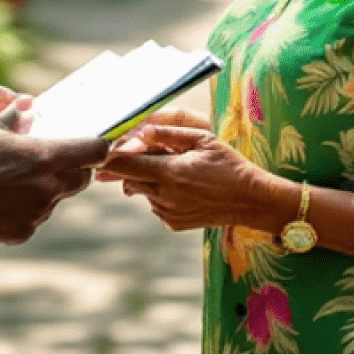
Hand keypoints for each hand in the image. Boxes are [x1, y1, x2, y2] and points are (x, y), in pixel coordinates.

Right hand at [0, 101, 109, 243]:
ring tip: (17, 179)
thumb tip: (26, 104)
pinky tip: (3, 199)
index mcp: (45, 157)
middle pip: (81, 178)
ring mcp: (37, 213)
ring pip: (56, 198)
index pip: (94, 151)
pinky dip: (27, 208)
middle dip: (76, 169)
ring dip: (47, 188)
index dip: (100, 146)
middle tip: (57, 160)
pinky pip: (35, 217)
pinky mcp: (24, 231)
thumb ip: (15, 115)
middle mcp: (48, 187)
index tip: (101, 144)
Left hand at [99, 124, 260, 231]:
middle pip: (128, 179)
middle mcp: (165, 195)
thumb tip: (142, 130)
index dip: (109, 157)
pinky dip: (159, 194)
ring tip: (174, 171)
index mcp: (170, 172)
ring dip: (147, 180)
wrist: (250, 200)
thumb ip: (170, 134)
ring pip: (141, 192)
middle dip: (131, 167)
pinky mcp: (173, 223)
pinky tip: (181, 187)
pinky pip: (155, 205)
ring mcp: (168, 212)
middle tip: (147, 155)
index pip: (124, 165)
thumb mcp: (203, 140)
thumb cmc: (229, 165)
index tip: (103, 152)